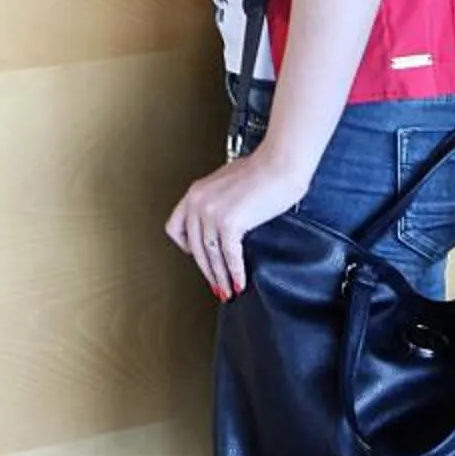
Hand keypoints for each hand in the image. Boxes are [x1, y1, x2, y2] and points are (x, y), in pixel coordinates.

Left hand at [165, 150, 311, 300]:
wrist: (279, 164)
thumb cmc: (262, 170)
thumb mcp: (227, 183)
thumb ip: (217, 201)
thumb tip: (222, 222)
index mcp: (195, 193)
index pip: (175, 228)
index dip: (186, 247)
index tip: (198, 257)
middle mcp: (197, 203)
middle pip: (194, 248)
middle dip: (207, 271)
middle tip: (216, 286)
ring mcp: (211, 213)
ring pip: (210, 255)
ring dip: (220, 278)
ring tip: (228, 291)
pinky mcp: (229, 222)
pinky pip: (229, 255)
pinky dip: (235, 272)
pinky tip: (240, 282)